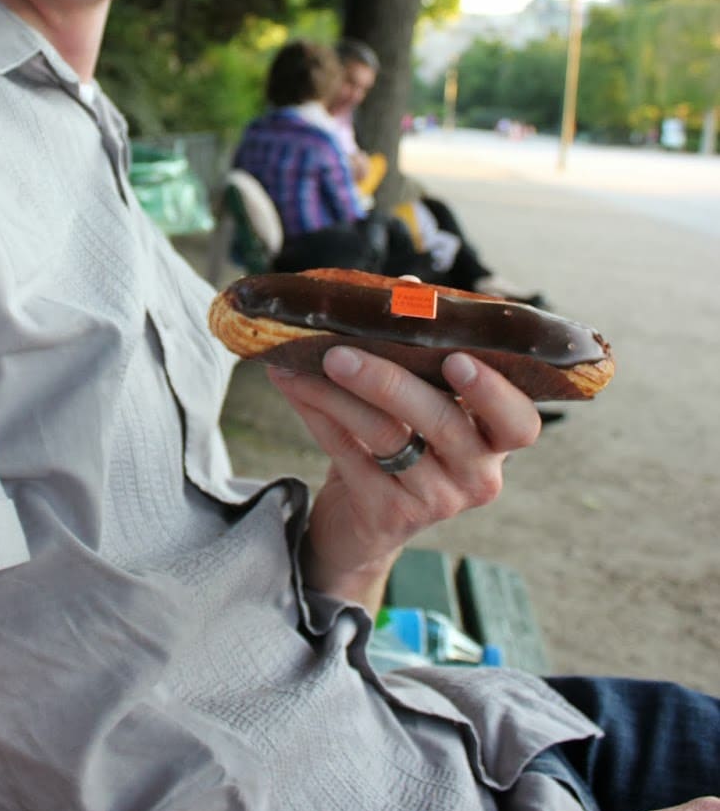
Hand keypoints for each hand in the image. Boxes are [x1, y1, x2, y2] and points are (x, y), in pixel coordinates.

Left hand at [269, 344, 539, 608]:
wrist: (363, 523)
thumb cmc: (406, 443)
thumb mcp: (423, 400)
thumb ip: (425, 348)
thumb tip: (409, 288)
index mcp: (495, 439)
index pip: (518, 422)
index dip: (494, 393)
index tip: (457, 360)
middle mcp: (475, 474)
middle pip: (442, 424)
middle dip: (389, 381)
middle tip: (341, 352)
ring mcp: (433, 499)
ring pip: (386, 437)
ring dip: (339, 393)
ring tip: (307, 360)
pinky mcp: (387, 513)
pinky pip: (347, 454)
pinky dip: (317, 413)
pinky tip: (292, 384)